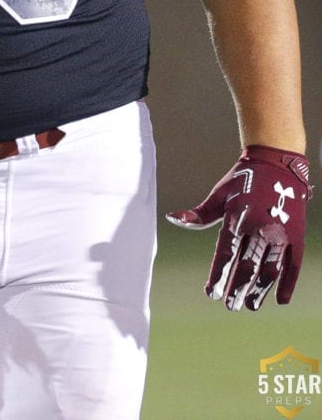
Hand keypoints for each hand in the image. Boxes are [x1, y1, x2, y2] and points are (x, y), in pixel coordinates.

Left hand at [166, 144, 310, 310]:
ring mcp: (280, 233)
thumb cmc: (243, 179)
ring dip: (259, 290)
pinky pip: (292, 264)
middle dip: (237, 288)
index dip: (218, 275)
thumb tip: (172, 218)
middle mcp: (259, 228)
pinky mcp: (296, 234)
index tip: (211, 294)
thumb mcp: (219, 194)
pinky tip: (281, 300)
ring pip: (268, 269)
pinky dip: (287, 283)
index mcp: (237, 218)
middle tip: (230, 306)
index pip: (225, 254)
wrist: (276, 162)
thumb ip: (199, 214)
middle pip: (246, 266)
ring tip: (250, 306)